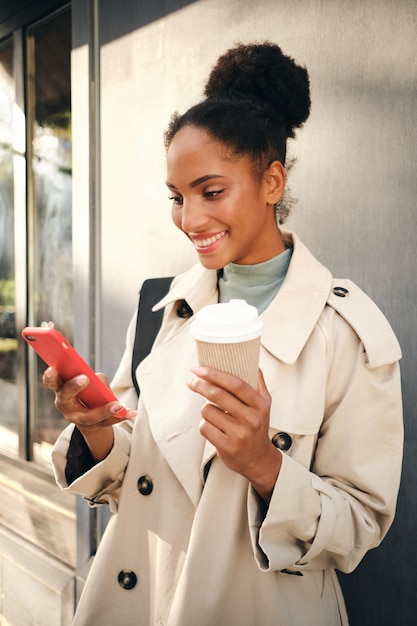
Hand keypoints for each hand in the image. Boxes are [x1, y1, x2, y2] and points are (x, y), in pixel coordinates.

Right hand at [43, 366, 135, 460]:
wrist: (89, 418)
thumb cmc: (87, 391)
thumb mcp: (89, 381)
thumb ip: (95, 379)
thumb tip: (101, 382)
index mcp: (60, 390)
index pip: (51, 382)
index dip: (50, 376)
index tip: (53, 368)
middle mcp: (65, 406)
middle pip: (65, 398)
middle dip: (73, 388)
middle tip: (85, 378)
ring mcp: (78, 419)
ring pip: (89, 417)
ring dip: (104, 410)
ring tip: (119, 405)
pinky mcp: (94, 426)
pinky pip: (108, 422)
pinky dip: (122, 416)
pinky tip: (132, 412)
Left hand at [187, 367, 280, 501]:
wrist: (259, 460)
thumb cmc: (257, 427)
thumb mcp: (265, 404)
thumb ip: (258, 382)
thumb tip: (251, 361)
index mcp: (259, 404)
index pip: (236, 384)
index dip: (215, 374)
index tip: (199, 368)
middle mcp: (251, 418)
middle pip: (217, 395)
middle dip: (200, 385)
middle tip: (192, 381)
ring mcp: (239, 434)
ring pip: (208, 411)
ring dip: (206, 410)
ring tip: (215, 414)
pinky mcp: (227, 447)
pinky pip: (205, 427)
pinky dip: (205, 425)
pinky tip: (214, 428)